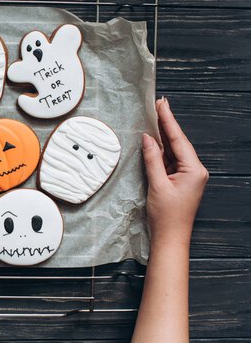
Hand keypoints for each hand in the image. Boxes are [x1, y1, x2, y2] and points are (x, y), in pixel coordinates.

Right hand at [142, 97, 208, 248]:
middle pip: (178, 142)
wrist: (170, 238)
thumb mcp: (157, 184)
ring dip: (163, 136)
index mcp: (194, 169)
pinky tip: (154, 140)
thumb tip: (148, 138)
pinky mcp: (180, 180)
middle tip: (159, 105)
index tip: (162, 105)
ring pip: (174, 150)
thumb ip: (152, 159)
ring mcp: (188, 175)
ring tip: (154, 117)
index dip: (169, 120)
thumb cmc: (167, 216)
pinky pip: (170, 160)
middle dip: (167, 124)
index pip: (179, 139)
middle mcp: (195, 170)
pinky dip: (161, 150)